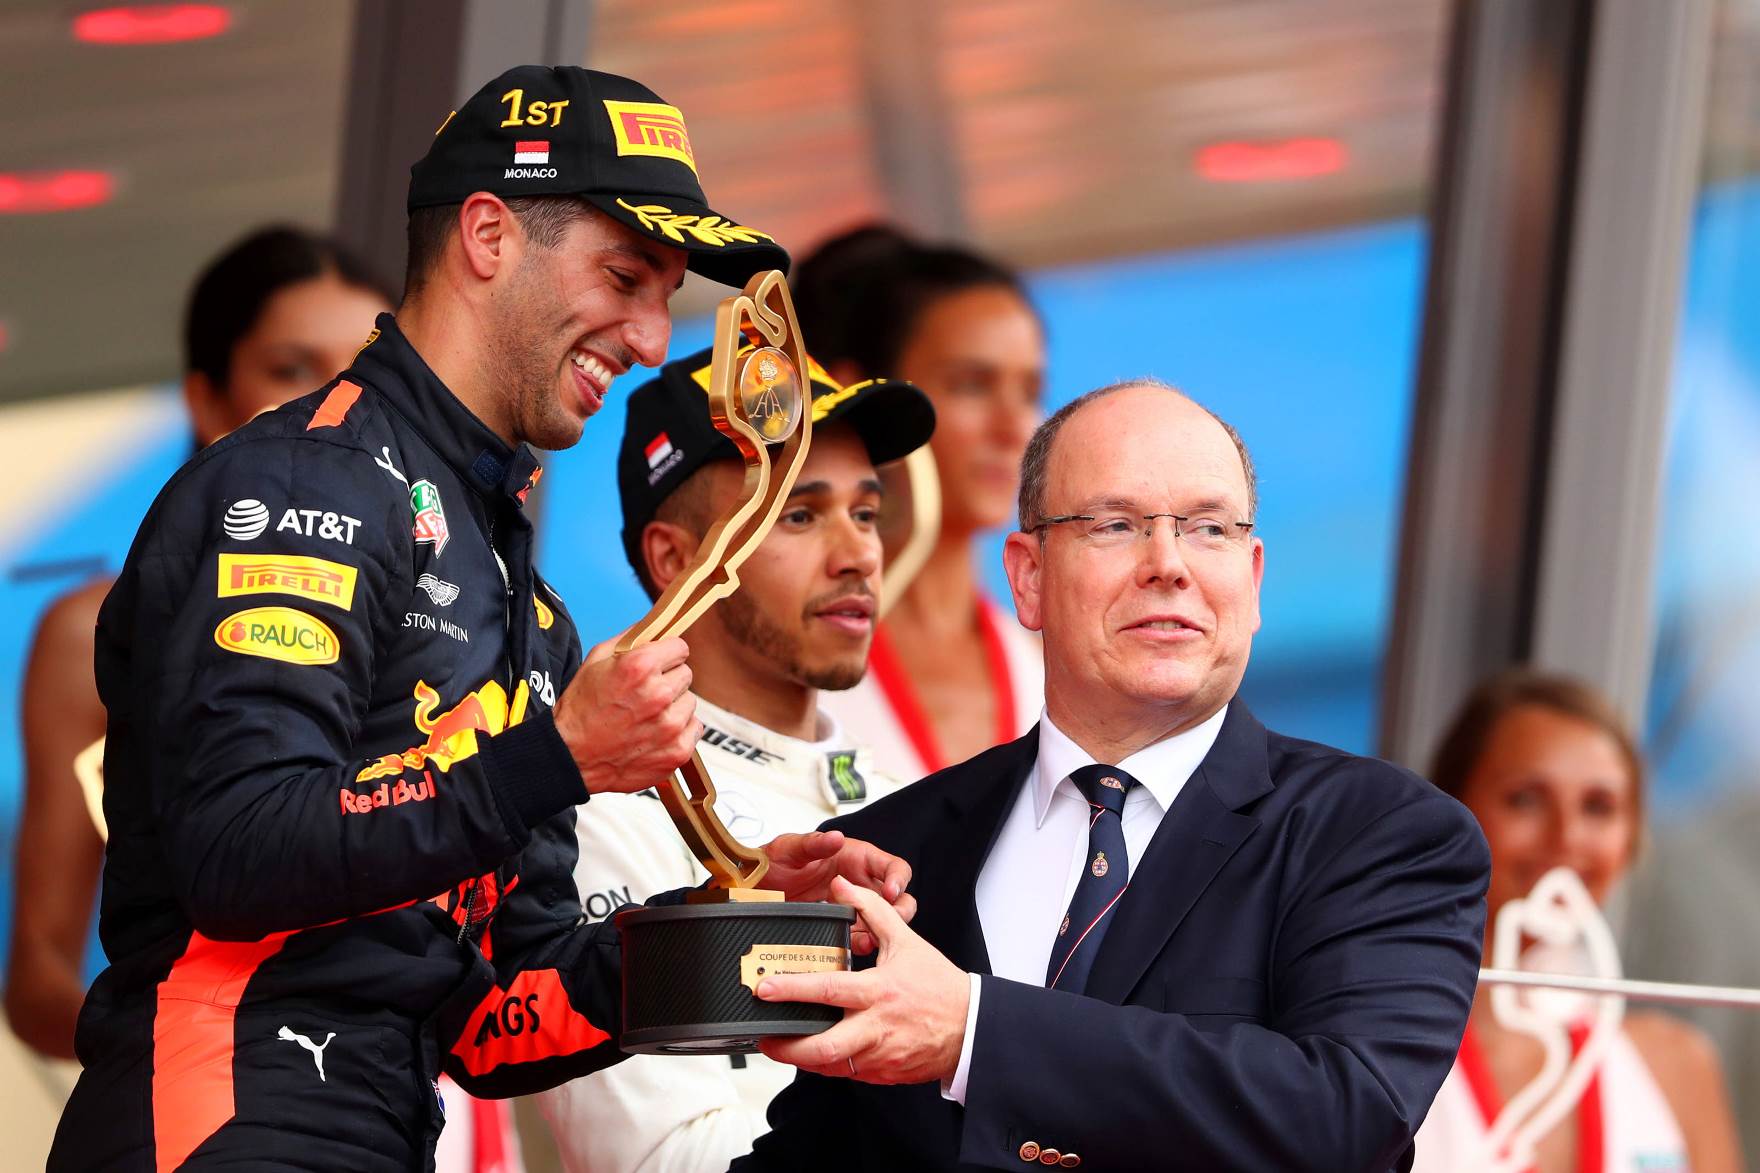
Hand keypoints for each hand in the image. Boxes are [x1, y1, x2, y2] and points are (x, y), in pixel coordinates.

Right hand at [553, 635, 696, 795]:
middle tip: (645, 694)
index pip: (680, 647)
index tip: (659, 663)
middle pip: (686, 675)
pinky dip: (678, 732)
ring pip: (690, 703)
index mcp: (640, 667)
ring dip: (673, 707)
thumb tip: (657, 624)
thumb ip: (631, 638)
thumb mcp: (596, 660)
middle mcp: (659, 695)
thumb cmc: (580, 710)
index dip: (666, 654)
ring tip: (646, 717)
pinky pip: (693, 729)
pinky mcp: (677, 751)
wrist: (571, 758)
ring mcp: (670, 726)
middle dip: (668, 680)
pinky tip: (654, 734)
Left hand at [756, 876, 967, 1085]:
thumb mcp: (906, 940)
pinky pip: (846, 1074)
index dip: (793, 990)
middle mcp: (876, 1027)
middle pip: (824, 1046)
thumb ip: (872, 910)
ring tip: (780, 1045)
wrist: (969, 1027)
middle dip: (787, 1047)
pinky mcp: (882, 1074)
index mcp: (879, 991)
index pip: (829, 990)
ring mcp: (879, 1056)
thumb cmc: (938, 985)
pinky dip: (826, 1065)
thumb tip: (843, 886)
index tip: (766, 988)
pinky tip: (814, 1052)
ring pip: (830, 1066)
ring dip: (801, 1058)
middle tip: (763, 1036)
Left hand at [762, 830, 915, 952]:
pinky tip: (855, 946)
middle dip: (899, 912)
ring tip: (868, 939)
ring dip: (882, 932)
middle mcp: (860, 882)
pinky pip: (861, 938)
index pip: (893, 867)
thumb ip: (813, 843)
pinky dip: (862, 944)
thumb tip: (835, 838)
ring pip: (884, 922)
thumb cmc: (775, 861)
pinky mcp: (841, 926)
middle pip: (899, 899)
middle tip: (889, 922)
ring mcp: (853, 907)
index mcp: (857, 858)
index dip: (898, 879)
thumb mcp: (791, 848)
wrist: (754, 886)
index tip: (890, 892)